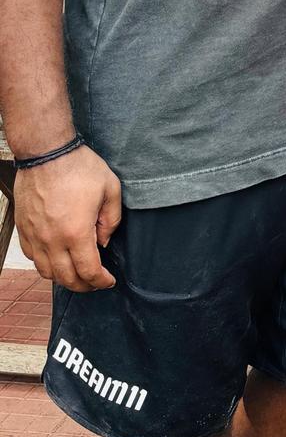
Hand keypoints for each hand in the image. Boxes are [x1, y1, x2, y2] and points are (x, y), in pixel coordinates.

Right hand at [15, 146, 122, 290]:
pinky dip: (45, 264)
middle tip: (95, 281)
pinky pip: (32, 257)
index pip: (89, 271)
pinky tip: (56, 257)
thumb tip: (103, 242)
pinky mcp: (24, 228)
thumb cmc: (79, 166)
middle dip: (84, 285)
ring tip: (76, 273)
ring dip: (63, 278)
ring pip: (46, 272)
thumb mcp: (110, 188)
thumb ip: (111, 220)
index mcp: (76, 232)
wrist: (46, 151)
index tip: (108, 281)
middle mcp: (52, 239)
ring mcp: (35, 235)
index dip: (101, 282)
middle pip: (67, 278)